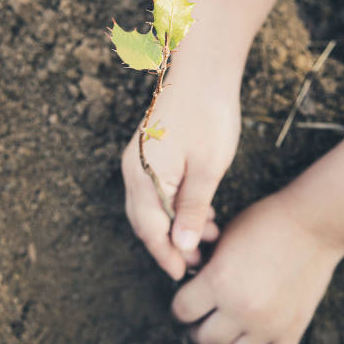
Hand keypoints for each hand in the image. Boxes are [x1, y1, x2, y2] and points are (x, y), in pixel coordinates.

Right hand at [122, 62, 240, 279]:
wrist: (202, 69)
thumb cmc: (208, 115)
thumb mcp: (207, 168)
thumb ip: (193, 209)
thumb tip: (181, 246)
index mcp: (144, 177)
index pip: (150, 229)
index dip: (166, 255)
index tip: (184, 274)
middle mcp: (134, 171)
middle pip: (146, 221)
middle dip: (170, 245)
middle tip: (198, 261)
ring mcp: (140, 160)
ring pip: (153, 206)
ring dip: (176, 225)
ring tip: (209, 236)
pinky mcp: (151, 151)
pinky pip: (158, 189)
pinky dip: (176, 206)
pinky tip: (202, 210)